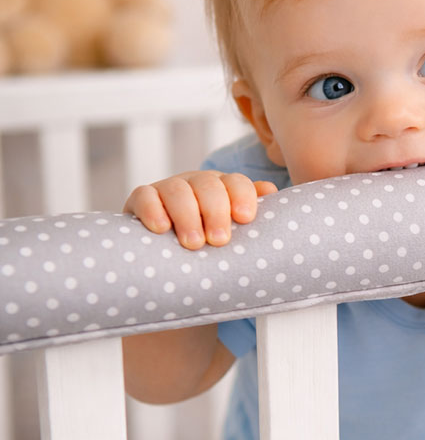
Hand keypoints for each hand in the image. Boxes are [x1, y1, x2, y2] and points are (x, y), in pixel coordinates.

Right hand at [123, 170, 277, 248]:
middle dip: (215, 211)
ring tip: (194, 244)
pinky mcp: (140, 200)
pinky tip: (161, 228)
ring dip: (187, 216)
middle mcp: (195, 184)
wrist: (166, 257)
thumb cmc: (207, 242)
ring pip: (177, 190)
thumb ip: (248, 212)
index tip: (245, 218)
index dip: (242, 196)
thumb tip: (270, 190)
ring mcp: (167, 189)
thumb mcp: (231, 229)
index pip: (236, 182)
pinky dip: (153, 210)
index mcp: (222, 189)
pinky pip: (145, 196)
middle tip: (219, 241)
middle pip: (208, 185)